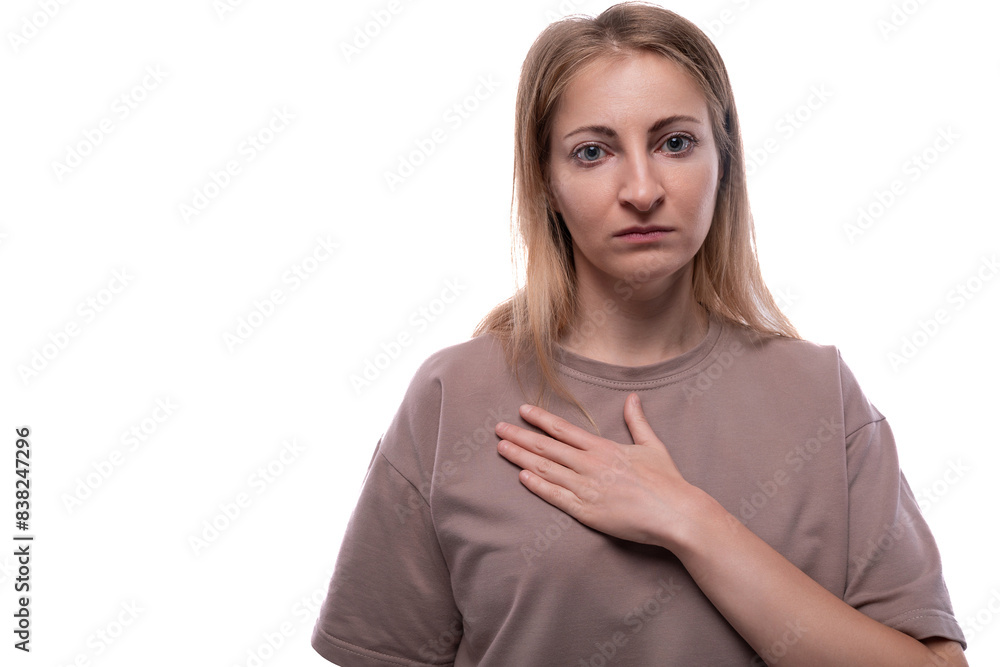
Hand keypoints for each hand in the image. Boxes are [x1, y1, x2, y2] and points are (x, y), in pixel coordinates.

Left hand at [495, 392, 700, 548]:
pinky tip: (522, 477)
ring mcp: (587, 488)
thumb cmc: (667, 481)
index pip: (564, 430)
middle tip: (498, 428)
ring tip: (501, 448)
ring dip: (521, 458)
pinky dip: (537, 486)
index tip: (522, 411)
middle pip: (547, 447)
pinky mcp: (587, 511)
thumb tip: (633, 398)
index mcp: (604, 448)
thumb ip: (637, 421)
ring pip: (546, 469)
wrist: (675, 513)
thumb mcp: (652, 445)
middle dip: (520, 436)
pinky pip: (556, 496)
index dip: (540, 419)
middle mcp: (591, 465)